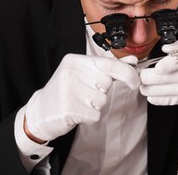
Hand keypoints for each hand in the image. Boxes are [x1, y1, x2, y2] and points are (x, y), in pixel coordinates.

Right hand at [24, 54, 139, 141]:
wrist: (41, 111)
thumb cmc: (67, 90)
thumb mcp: (86, 73)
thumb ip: (110, 67)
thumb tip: (133, 60)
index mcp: (75, 60)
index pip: (109, 64)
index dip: (127, 73)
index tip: (135, 82)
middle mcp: (70, 73)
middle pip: (106, 83)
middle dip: (101, 91)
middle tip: (84, 92)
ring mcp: (68, 91)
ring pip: (101, 100)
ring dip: (94, 105)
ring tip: (79, 102)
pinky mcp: (69, 109)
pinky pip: (94, 114)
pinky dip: (89, 116)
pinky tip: (76, 111)